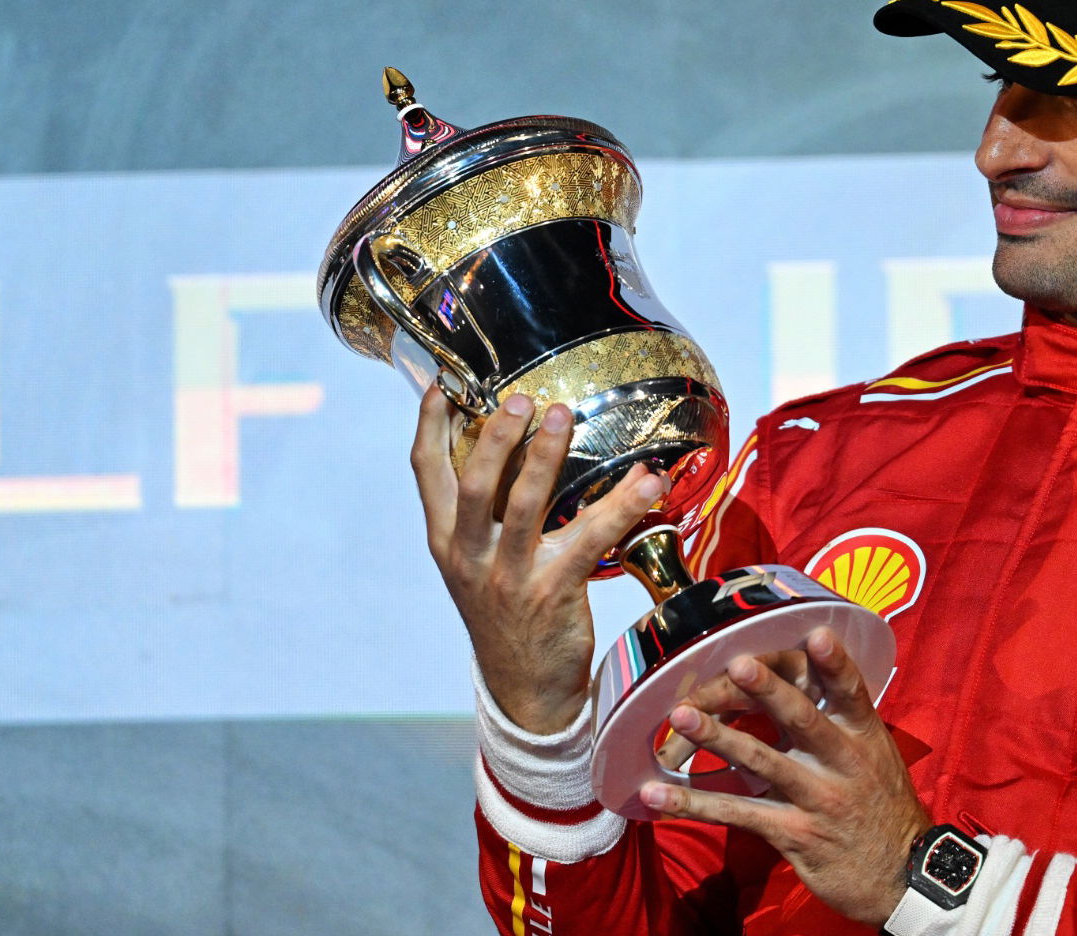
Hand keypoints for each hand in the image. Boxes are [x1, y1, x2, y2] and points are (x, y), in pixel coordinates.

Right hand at [411, 385, 663, 734]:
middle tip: (521, 400)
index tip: (442, 385)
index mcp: (446, 543)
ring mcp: (509, 577)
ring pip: (523, 505)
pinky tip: (648, 481)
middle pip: (474, 485)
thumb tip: (508, 447)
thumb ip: (483, 515)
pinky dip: (622, 505)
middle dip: (496, 437)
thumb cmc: (506, 615)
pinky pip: (589, 538)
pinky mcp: (553, 592)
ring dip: (547, 457)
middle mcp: (469, 557)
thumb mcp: (476, 566)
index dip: (431, 427)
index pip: (427, 474)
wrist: (525, 690)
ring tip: (563, 416)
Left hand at [640, 626, 930, 925]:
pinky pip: (738, 814)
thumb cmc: (881, 805)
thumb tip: (804, 671)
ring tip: (681, 716)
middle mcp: (843, 762)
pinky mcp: (794, 834)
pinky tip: (656, 796)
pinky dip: (693, 804)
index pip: (850, 692)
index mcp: (864, 736)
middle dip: (768, 690)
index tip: (816, 634)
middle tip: (736, 663)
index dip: (835, 664)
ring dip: (717, 737)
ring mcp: (817, 798)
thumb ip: (840, 719)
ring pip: (762, 761)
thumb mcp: (875, 756)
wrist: (903, 876)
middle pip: (802, 719)